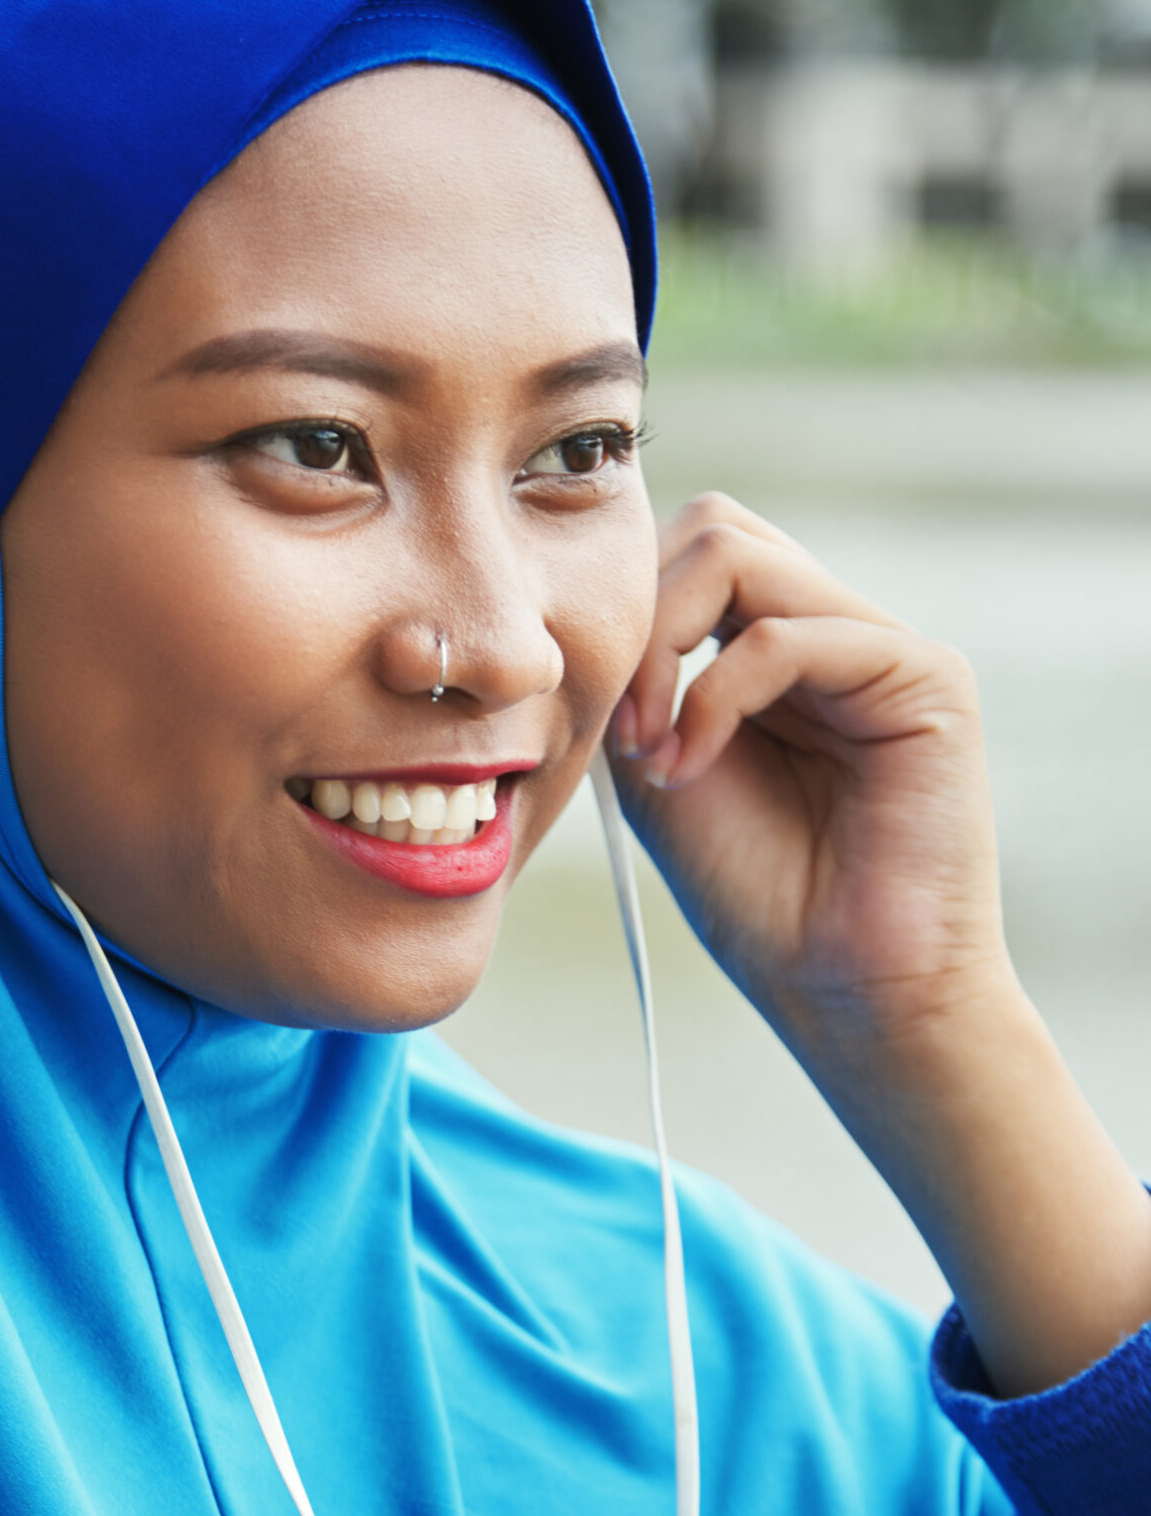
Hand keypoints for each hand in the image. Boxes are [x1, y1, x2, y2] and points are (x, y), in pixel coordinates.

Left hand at [608, 492, 1150, 1397]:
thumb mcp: (657, 765)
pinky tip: (691, 765)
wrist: (848, 988)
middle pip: (709, 526)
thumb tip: (603, 595)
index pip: (682, 554)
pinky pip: (789, 633)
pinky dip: (715, 693)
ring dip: (662, 646)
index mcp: (771, 647)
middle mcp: (830, 630)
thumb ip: (637, 676)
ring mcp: (879, 646)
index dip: (620, 613)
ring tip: (649, 745)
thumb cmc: (759, 894)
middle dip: (637, 612)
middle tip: (617, 726)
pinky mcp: (923, 677)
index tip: (591, 720)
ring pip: (738, 552)